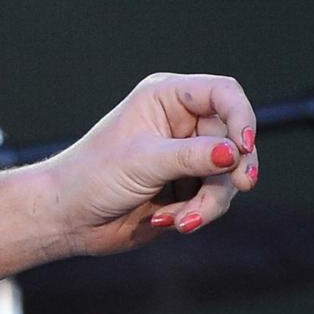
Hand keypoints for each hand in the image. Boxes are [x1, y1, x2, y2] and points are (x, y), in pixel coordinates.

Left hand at [34, 72, 259, 257]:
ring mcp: (187, 155)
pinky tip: (167, 220)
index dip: (242, 117)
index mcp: (166, 98)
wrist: (70, 217)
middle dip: (230, 172)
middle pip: (235, 140)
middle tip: (238, 187)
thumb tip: (234, 153)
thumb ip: (191, 157)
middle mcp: (181, 122)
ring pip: (229, 175)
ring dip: (209, 202)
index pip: (223, 93)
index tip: (242, 148)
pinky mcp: (188, 186)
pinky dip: (198, 213)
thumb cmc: (93, 177)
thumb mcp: (143, 162)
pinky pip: (216, 199)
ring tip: (180, 220)